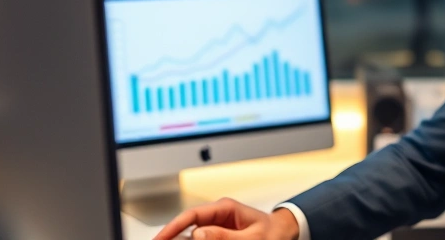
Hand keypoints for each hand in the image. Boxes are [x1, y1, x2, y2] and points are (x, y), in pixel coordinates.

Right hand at [153, 198, 298, 239]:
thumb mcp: (252, 237)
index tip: (159, 239)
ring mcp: (217, 227)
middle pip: (187, 227)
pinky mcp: (218, 236)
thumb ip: (225, 236)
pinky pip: (202, 239)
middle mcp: (218, 216)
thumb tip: (198, 233)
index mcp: (225, 208)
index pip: (192, 215)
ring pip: (192, 236)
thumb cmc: (273, 233)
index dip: (172, 227)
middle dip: (173, 237)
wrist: (285, 234)